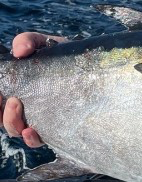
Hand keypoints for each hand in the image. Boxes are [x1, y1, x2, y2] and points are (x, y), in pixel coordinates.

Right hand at [0, 32, 64, 147]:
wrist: (92, 67)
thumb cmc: (62, 55)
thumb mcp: (43, 43)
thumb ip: (27, 41)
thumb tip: (19, 51)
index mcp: (15, 86)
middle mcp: (23, 104)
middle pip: (1, 116)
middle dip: (1, 112)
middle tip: (13, 100)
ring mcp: (37, 117)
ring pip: (14, 129)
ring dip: (11, 122)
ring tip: (18, 106)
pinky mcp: (53, 128)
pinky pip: (36, 140)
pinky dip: (30, 138)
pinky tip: (31, 131)